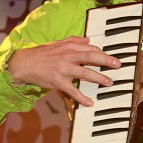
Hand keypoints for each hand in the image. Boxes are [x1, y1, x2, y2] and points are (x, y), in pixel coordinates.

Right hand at [6, 36, 121, 105]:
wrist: (24, 64)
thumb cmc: (42, 54)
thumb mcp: (58, 43)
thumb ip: (73, 41)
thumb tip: (88, 39)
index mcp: (68, 47)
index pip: (89, 48)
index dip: (102, 53)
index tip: (112, 58)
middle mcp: (67, 57)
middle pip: (90, 57)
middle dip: (106, 60)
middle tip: (118, 65)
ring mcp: (63, 70)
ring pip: (84, 73)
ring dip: (99, 78)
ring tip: (109, 82)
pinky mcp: (58, 82)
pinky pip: (72, 91)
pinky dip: (82, 98)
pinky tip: (90, 103)